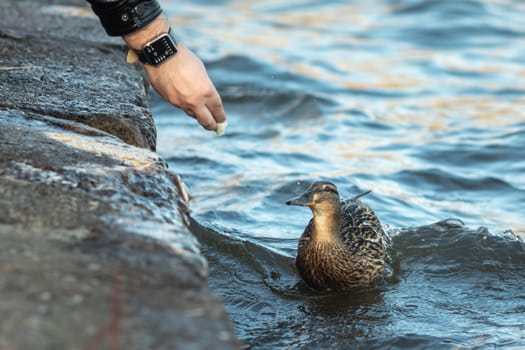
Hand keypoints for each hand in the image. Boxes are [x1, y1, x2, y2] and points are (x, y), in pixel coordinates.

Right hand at [123, 15, 225, 131]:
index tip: (222, 122)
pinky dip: (184, 105)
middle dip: (212, 125)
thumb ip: (205, 88)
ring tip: (200, 113)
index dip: (221, 118)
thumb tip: (206, 99)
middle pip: (206, 121)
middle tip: (214, 127)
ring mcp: (181, 103)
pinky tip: (184, 98)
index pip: (217, 111)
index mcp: (207, 92)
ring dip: (197, 114)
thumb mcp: (201, 72)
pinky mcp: (170, 101)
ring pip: (192, 114)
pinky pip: (180, 106)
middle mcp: (195, 101)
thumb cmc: (184, 59)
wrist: (161, 54)